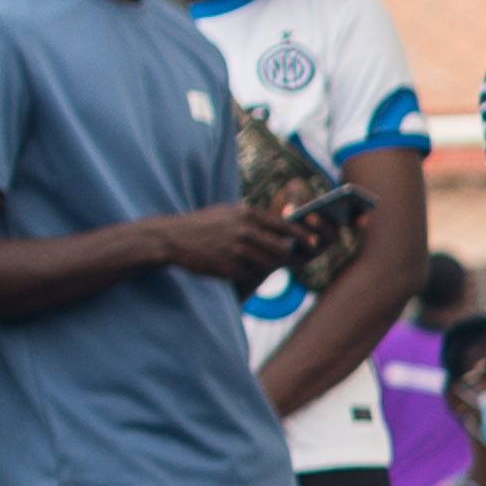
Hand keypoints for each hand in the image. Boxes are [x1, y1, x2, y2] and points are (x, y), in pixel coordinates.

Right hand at [145, 201, 311, 285]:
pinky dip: (248, 273)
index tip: (313, 242)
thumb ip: (253, 219)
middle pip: (282, 250)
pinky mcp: (230, 267)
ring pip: (268, 264)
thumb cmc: (202, 224)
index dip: (303, 236)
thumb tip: (281, 227)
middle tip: (284, 259)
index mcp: (247, 214)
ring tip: (253, 261)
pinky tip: (235, 266)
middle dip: (286, 256)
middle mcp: (246, 231)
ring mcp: (238, 250)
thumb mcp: (228, 212)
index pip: (286, 226)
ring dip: (266, 266)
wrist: (172, 237)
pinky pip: (250, 274)